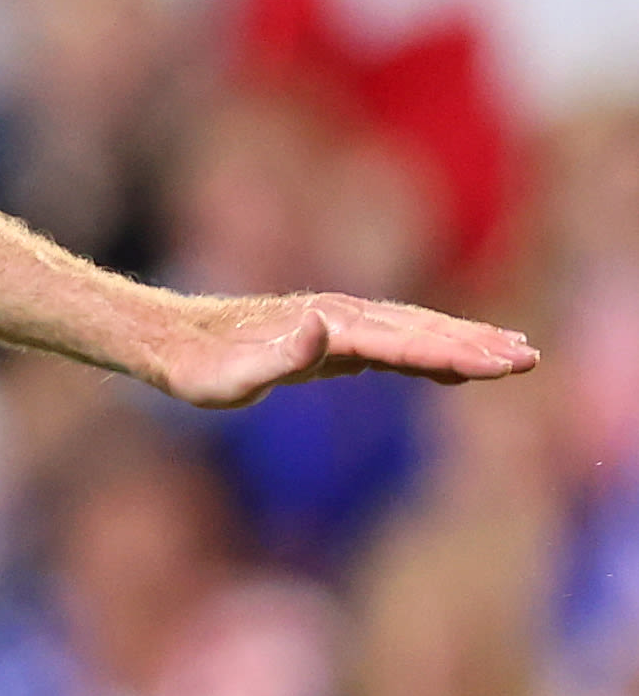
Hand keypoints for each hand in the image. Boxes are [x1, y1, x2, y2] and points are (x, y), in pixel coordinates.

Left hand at [146, 291, 537, 409]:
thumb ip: (278, 356)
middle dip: (474, 343)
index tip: (504, 361)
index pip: (404, 341)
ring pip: (409, 330)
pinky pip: (390, 342)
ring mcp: (332, 325)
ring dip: (459, 339)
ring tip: (511, 351)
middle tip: (530, 357)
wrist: (165, 342)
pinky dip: (427, 348)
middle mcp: (334, 318)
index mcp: (324, 327)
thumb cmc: (195, 369)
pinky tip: (449, 362)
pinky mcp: (324, 339)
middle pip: (418, 330)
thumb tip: (323, 325)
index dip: (456, 351)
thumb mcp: (227, 378)